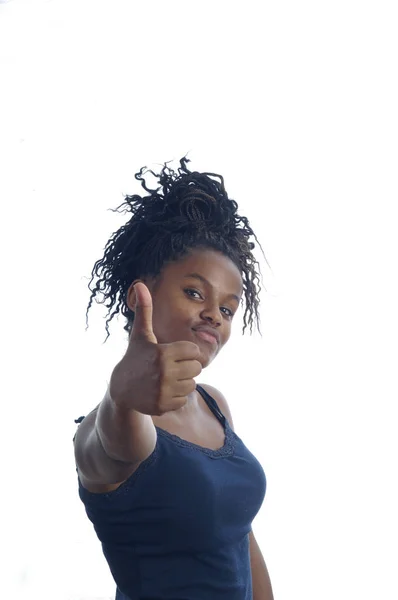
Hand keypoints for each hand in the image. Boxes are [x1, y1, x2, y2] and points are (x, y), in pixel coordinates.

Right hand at [109, 282, 201, 415]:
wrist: (121, 388)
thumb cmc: (135, 356)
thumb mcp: (140, 334)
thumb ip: (145, 310)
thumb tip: (140, 284)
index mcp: (163, 353)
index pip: (194, 352)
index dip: (185, 352)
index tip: (172, 354)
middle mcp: (164, 373)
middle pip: (196, 369)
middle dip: (186, 367)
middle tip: (169, 367)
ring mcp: (164, 391)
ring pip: (192, 384)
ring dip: (182, 382)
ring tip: (166, 379)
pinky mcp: (163, 406)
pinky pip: (183, 400)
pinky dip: (175, 396)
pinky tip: (162, 391)